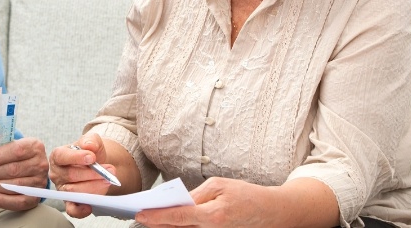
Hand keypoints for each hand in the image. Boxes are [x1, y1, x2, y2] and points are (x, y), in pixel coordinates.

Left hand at [0, 136, 49, 210]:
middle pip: (13, 170)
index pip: (16, 151)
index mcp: (34, 146)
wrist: (29, 167)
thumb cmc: (14, 155)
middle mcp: (40, 164)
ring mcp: (39, 182)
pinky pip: (17, 202)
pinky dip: (0, 200)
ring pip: (13, 186)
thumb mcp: (10, 146)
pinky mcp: (35, 198)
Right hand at [48, 133, 117, 218]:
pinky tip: (90, 206)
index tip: (92, 158)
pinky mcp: (70, 202)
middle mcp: (57, 173)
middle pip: (71, 175)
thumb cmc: (91, 153)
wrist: (98, 165)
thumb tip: (89, 145)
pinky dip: (80, 210)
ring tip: (108, 181)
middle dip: (92, 174)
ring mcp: (62, 189)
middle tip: (108, 170)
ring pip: (74, 191)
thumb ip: (91, 140)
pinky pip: (72, 209)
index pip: (62, 156)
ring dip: (93, 187)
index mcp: (58, 156)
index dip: (77, 157)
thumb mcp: (92, 142)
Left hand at [133, 176, 338, 227]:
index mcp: (214, 216)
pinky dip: (180, 227)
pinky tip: (168, 222)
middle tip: (138, 217)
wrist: (272, 212)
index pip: (179, 218)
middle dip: (157, 223)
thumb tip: (176, 202)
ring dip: (167, 226)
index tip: (140, 215)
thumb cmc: (247, 195)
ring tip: (149, 218)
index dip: (157, 217)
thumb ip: (196, 195)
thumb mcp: (220, 186)